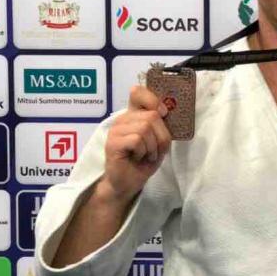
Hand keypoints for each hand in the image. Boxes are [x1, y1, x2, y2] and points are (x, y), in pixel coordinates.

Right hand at [101, 86, 172, 200]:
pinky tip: (137, 158)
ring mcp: (116, 130)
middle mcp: (122, 119)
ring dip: (152, 147)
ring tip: (145, 155)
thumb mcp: (158, 141)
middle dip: (161, 137)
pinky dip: (143, 152)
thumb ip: (160, 124)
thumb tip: (163, 110)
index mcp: (133, 115)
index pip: (138, 92)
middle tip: (154, 151)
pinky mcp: (113, 143)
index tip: (163, 113)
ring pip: (145, 128)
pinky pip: (137, 140)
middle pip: (152, 115)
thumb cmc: (144, 161)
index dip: (153, 99)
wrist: (128, 183)